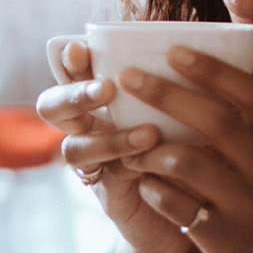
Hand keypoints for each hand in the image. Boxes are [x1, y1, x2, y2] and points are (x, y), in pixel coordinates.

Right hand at [35, 40, 199, 252]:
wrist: (200, 206)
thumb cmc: (192, 144)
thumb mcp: (185, 107)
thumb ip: (174, 84)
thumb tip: (190, 47)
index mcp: (102, 100)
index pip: (72, 73)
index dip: (68, 61)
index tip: (80, 48)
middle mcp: (88, 128)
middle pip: (52, 107)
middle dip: (74, 95)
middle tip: (106, 88)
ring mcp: (93, 162)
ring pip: (74, 148)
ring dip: (110, 138)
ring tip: (149, 134)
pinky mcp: (108, 192)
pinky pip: (104, 178)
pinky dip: (129, 168)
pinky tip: (156, 162)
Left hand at [116, 45, 252, 252]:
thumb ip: (251, 136)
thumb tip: (205, 89)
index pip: (250, 95)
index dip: (211, 69)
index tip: (174, 49)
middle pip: (215, 119)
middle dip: (167, 93)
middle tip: (128, 75)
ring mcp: (249, 205)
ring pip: (190, 162)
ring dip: (152, 149)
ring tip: (128, 143)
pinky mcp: (228, 239)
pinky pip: (181, 208)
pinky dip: (156, 193)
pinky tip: (144, 187)